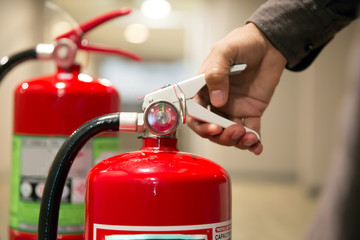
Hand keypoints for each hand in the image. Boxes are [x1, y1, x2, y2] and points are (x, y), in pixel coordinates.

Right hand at [187, 23, 286, 154]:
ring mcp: (234, 108)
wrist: (269, 43)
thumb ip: (216, 73)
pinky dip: (253, 142)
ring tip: (249, 137)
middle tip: (234, 132)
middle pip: (211, 128)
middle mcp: (216, 102)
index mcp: (204, 89)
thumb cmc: (242, 43)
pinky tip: (257, 146)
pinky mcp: (251, 111)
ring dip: (236, 140)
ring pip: (229, 133)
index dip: (200, 125)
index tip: (212, 127)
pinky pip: (251, 130)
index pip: (194, 113)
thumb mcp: (224, 51)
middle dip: (220, 136)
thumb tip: (217, 100)